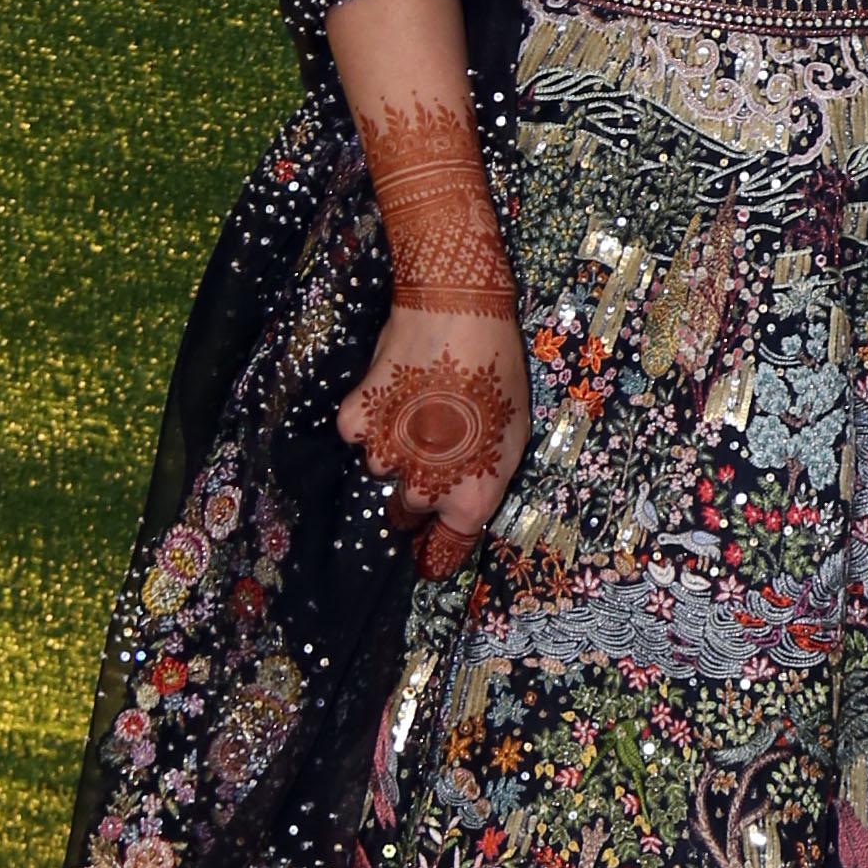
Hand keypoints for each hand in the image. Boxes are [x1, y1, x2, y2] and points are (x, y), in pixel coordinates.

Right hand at [338, 302, 529, 580]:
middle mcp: (422, 489)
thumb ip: (484, 480)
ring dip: (394, 452)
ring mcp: (382, 457)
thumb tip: (461, 505)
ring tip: (415, 411)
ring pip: (382, 471)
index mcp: (468, 499)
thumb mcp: (514, 436)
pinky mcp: (354, 424)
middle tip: (432, 451)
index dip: (437, 553)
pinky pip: (359, 437)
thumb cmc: (498, 374)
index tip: (429, 555)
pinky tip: (392, 391)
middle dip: (418, 492)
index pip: (445, 550)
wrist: (456, 312)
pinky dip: (370, 421)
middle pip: (409, 512)